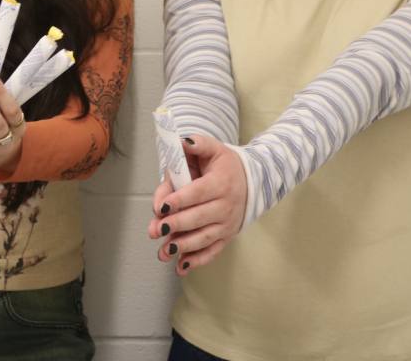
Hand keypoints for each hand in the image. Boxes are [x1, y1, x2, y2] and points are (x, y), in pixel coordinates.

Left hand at [146, 135, 246, 274]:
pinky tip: (180, 267)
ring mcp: (226, 224)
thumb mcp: (213, 148)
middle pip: (199, 218)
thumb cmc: (225, 165)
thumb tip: (181, 143)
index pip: (198, 193)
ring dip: (183, 247)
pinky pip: (212, 252)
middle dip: (177, 225)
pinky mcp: (225, 236)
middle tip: (158, 230)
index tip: (162, 208)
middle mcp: (226, 206)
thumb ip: (196, 144)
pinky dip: (197, 261)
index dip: (179, 200)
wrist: (252, 181)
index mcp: (220, 183)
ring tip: (164, 251)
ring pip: (204, 238)